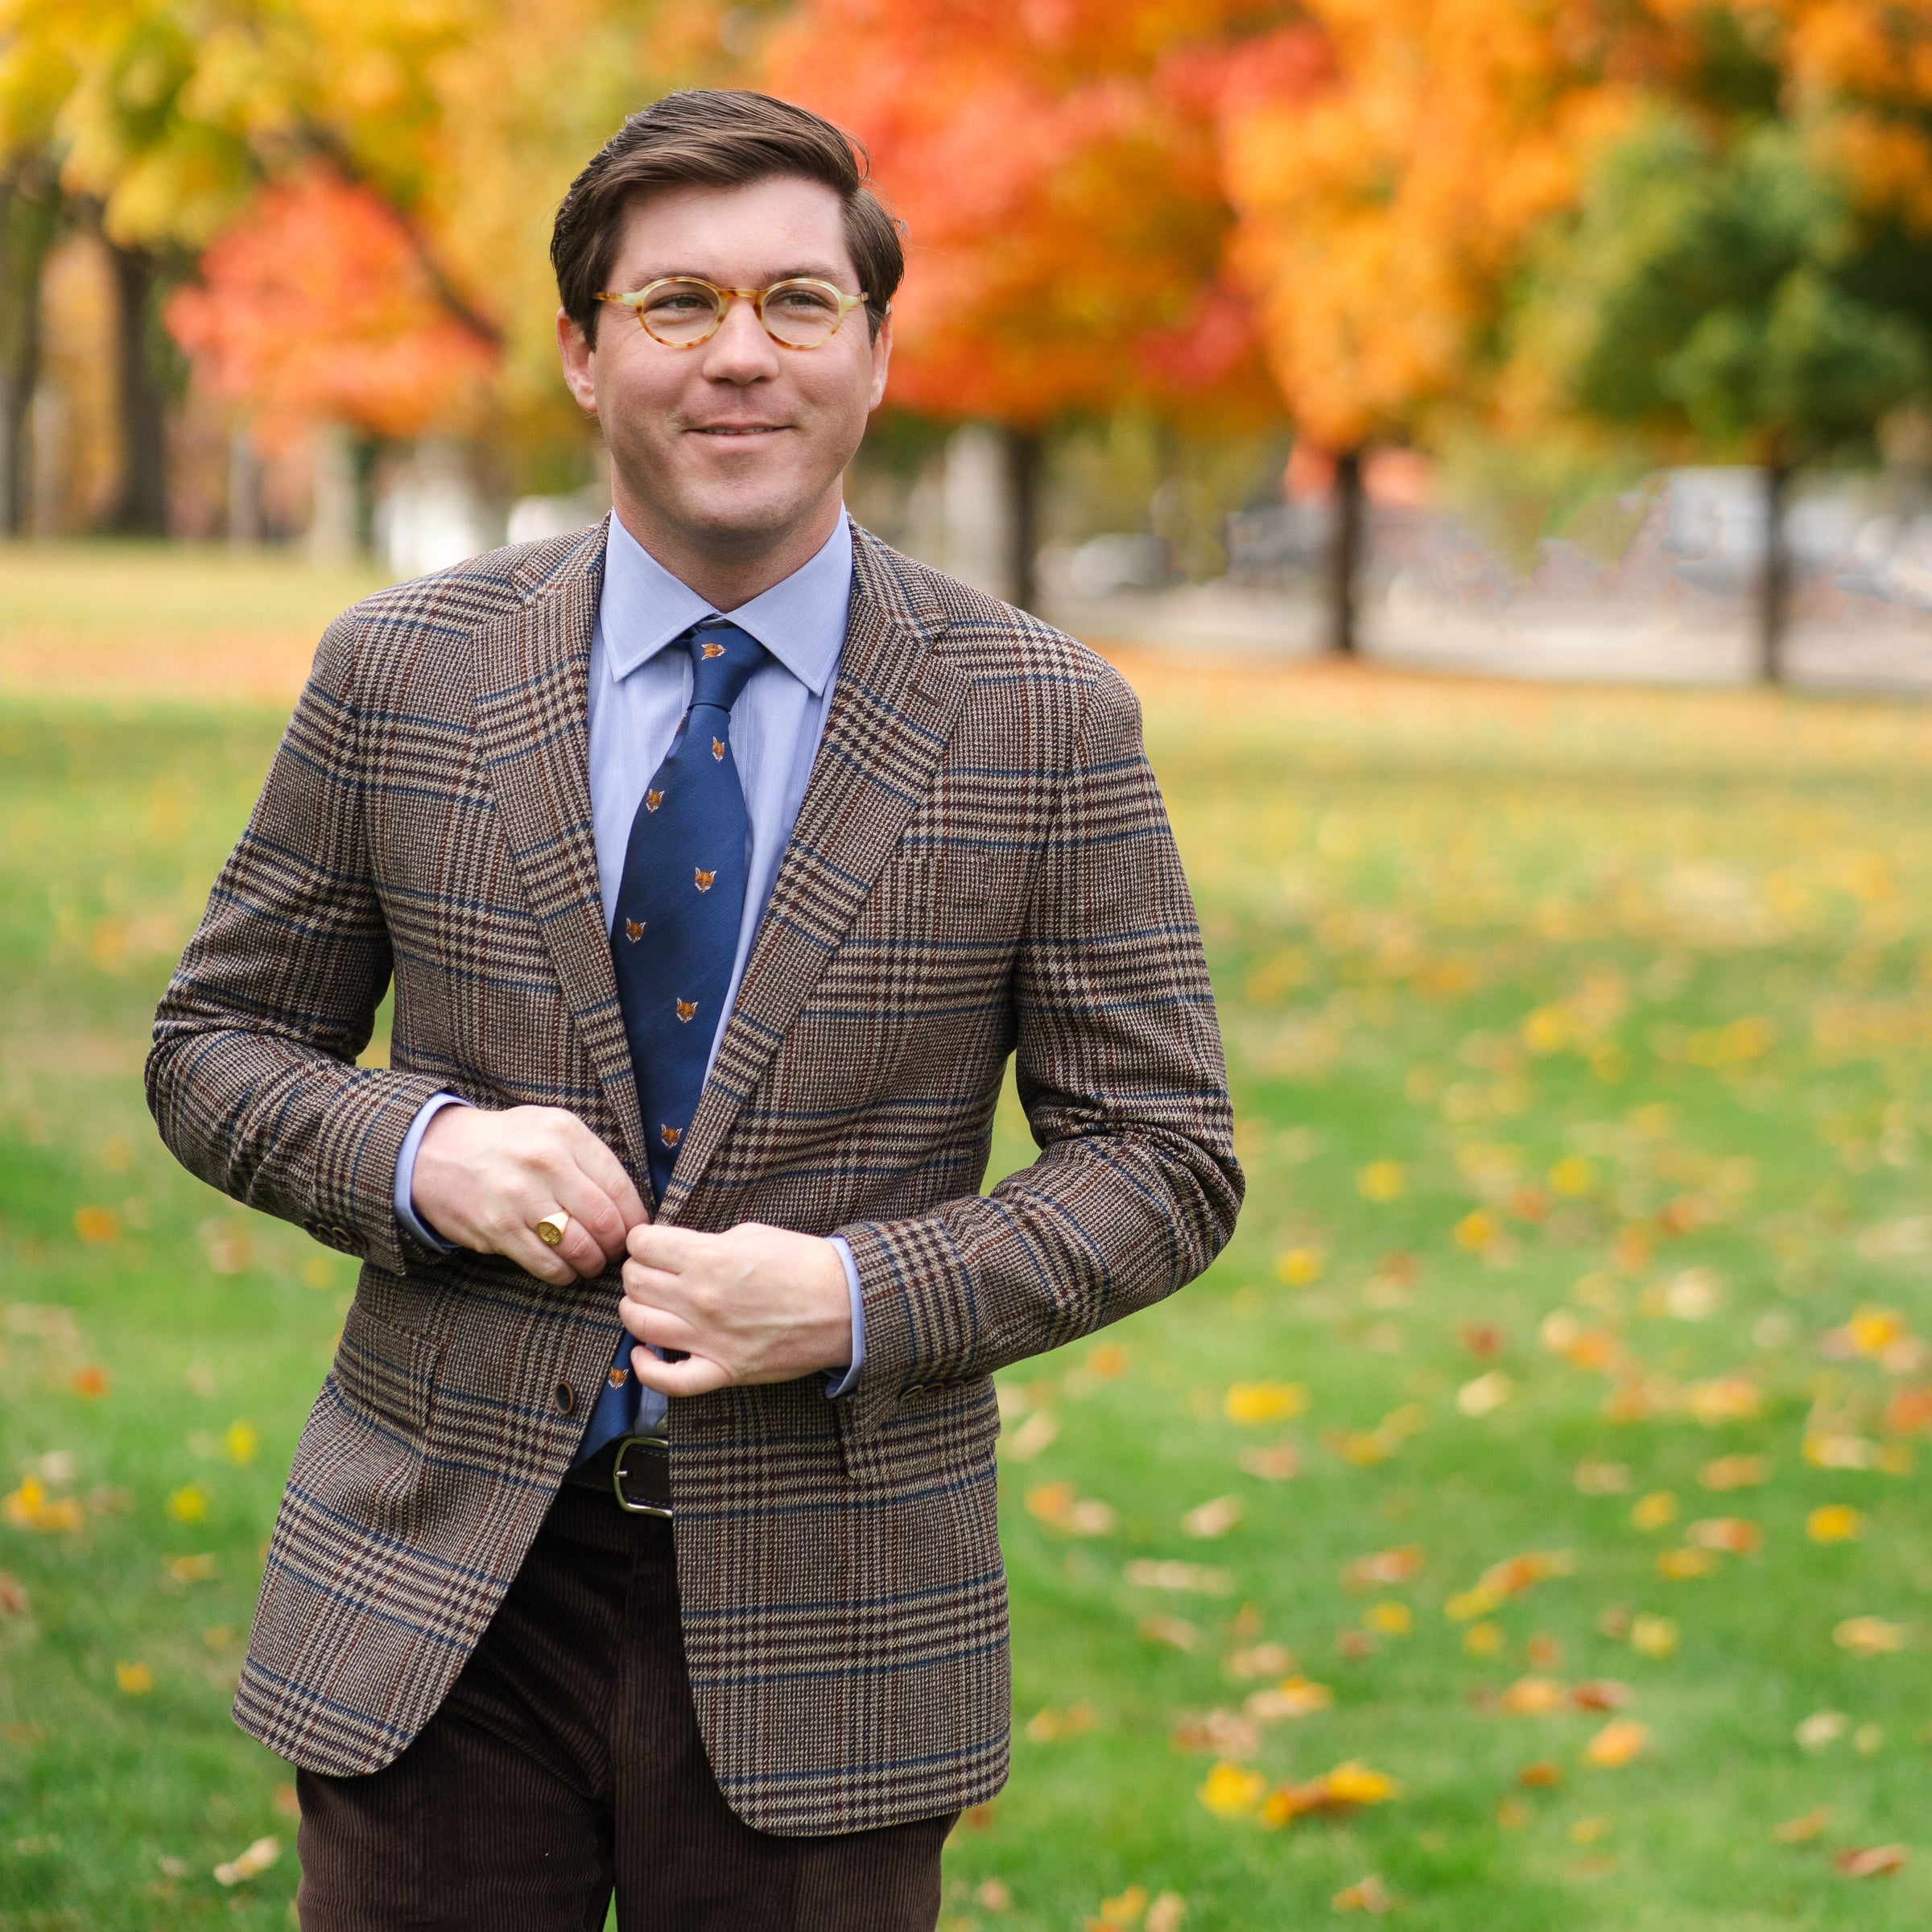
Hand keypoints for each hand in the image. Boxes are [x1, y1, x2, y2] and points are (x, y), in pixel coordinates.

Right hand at [412, 1104, 649, 1286]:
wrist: (435, 1152)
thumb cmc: (507, 1144)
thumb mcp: (550, 1129)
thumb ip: (589, 1158)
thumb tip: (632, 1205)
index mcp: (565, 1133)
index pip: (620, 1186)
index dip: (635, 1218)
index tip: (636, 1231)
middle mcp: (544, 1161)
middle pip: (604, 1221)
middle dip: (617, 1245)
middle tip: (615, 1252)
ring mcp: (519, 1196)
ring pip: (579, 1247)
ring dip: (592, 1264)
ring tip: (592, 1262)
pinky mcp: (497, 1228)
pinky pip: (547, 1264)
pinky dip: (564, 1274)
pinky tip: (565, 1269)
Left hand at [618, 1222, 851, 1396]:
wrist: (845, 1304)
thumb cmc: (804, 1264)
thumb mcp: (752, 1234)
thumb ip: (707, 1243)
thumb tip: (676, 1252)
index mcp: (709, 1258)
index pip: (644, 1245)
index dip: (642, 1240)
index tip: (649, 1243)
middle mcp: (701, 1299)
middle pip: (636, 1283)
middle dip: (638, 1270)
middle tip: (652, 1269)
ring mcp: (709, 1339)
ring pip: (639, 1324)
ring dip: (636, 1309)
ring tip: (649, 1302)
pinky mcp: (724, 1370)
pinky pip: (669, 1380)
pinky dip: (646, 1368)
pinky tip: (643, 1352)